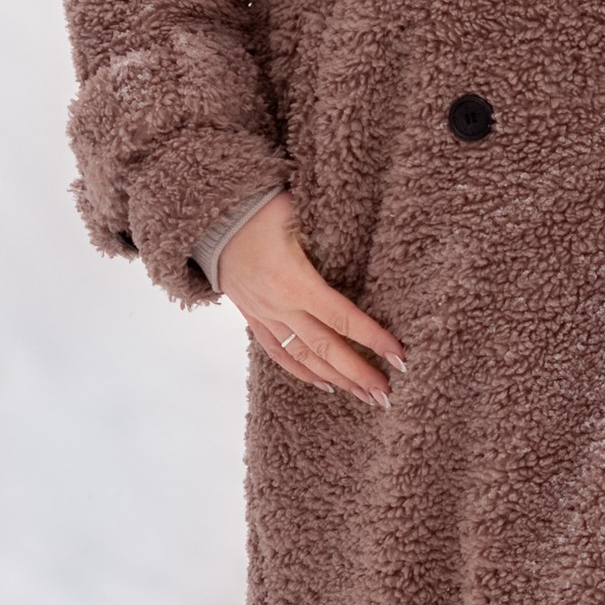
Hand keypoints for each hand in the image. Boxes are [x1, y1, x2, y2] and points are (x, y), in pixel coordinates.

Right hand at [219, 191, 405, 407]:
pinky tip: (325, 385)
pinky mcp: (252, 317)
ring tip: (365, 396)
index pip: (342, 317)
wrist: (205, 219)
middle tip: (386, 394)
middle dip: (358, 373)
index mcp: (294, 280)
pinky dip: (301, 372)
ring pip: (304, 357)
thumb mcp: (295, 211)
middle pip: (326, 348)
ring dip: (336, 379)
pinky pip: (278, 352)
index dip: (372, 338)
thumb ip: (327, 226)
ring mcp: (264, 314)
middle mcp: (279, 305)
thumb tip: (363, 228)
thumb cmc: (255, 208)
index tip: (399, 356)